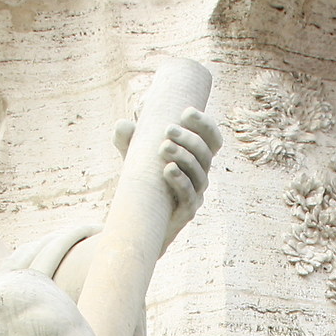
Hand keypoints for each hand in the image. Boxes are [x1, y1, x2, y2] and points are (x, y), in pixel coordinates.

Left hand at [113, 107, 222, 236]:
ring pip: (200, 174)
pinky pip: (190, 196)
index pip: (212, 139)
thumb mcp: (134, 158)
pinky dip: (180, 182)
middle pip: (205, 153)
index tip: (187, 112)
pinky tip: (167, 170)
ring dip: (184, 157)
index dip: (205, 124)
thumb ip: (128, 140)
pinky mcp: (187, 212)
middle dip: (189, 138)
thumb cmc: (144, 184)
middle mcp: (200, 176)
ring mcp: (196, 195)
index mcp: (195, 159)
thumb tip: (123, 125)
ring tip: (164, 147)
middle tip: (168, 130)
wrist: (141, 223)